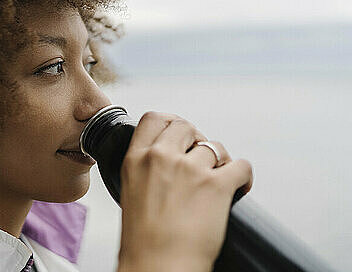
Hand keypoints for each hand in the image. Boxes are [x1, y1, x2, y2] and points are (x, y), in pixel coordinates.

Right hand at [117, 111, 252, 271]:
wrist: (157, 265)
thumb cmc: (144, 240)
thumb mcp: (131, 191)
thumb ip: (145, 168)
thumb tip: (167, 159)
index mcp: (136, 159)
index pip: (153, 118)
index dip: (171, 122)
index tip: (180, 132)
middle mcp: (161, 158)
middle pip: (186, 126)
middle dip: (197, 139)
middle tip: (202, 158)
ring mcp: (189, 169)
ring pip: (215, 146)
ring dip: (221, 161)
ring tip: (221, 178)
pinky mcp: (216, 186)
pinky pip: (241, 165)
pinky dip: (244, 176)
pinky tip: (239, 187)